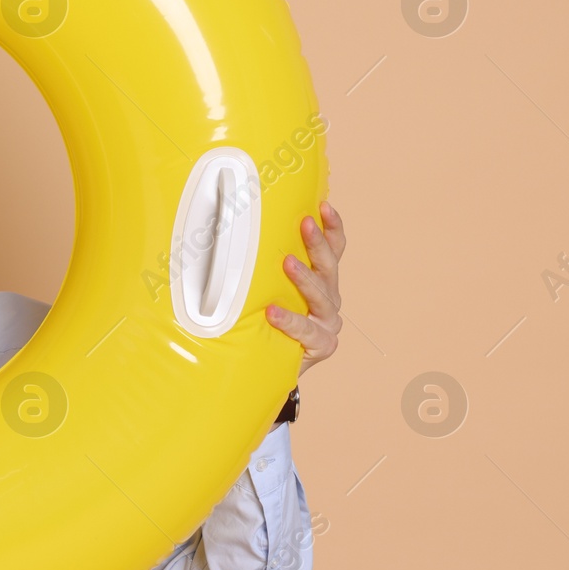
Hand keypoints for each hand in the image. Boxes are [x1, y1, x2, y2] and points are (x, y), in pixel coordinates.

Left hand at [265, 199, 344, 376]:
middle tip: (305, 223)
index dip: (332, 228)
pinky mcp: (322, 345)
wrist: (270, 364)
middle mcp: (329, 298)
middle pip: (329, 266)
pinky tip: (272, 312)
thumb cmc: (266, 320)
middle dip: (318, 243)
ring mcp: (328, 322)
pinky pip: (307, 330)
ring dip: (304, 277)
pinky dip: (289, 320)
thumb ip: (265, 267)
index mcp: (323, 280)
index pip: (334, 250)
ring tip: (288, 262)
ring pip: (321, 296)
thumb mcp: (269, 289)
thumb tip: (233, 229)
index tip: (323, 205)